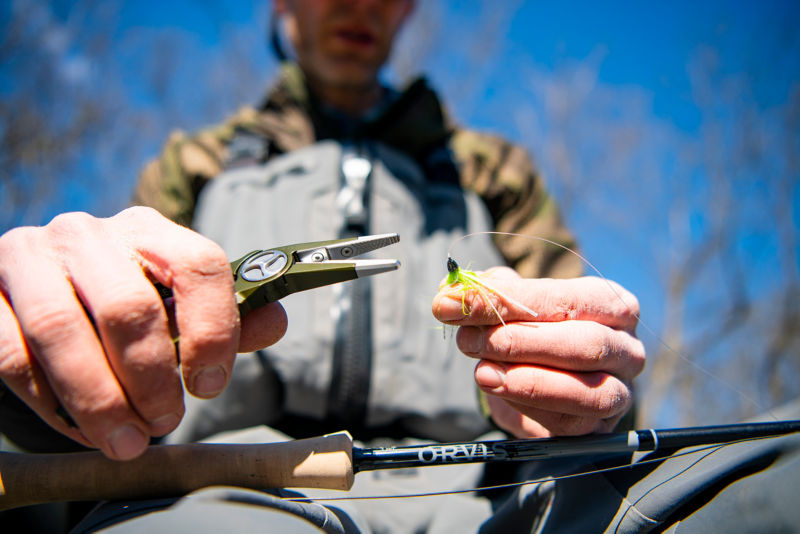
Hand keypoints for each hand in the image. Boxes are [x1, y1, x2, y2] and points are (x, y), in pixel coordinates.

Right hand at [0, 207, 286, 459]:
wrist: (39, 290)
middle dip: (152, 380)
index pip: (199, 265)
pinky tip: (78, 428)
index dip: (214, 331)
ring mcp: (30, 258)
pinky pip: (12, 356)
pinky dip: (49, 403)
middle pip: (130, 308)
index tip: (209, 384)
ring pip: (63, 332)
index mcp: (150, 230)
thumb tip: (273, 323)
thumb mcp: (177, 300)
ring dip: (100, 401)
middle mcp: (88, 234)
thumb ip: (227, 314)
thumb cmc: (124, 299)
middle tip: (164, 423)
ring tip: (126, 441)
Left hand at [432, 267, 644, 437]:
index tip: (455, 302)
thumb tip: (450, 292)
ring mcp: (621, 392)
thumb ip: (486, 292)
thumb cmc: (532, 330)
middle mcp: (627, 348)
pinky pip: (569, 424)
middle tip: (468, 340)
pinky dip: (528, 407)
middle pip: (584, 343)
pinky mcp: (600, 428)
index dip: (509, 300)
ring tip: (482, 372)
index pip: (565, 299)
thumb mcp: (512, 303)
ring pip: (586, 391)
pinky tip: (498, 392)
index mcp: (612, 305)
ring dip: (526, 381)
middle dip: (518, 342)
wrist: (543, 379)